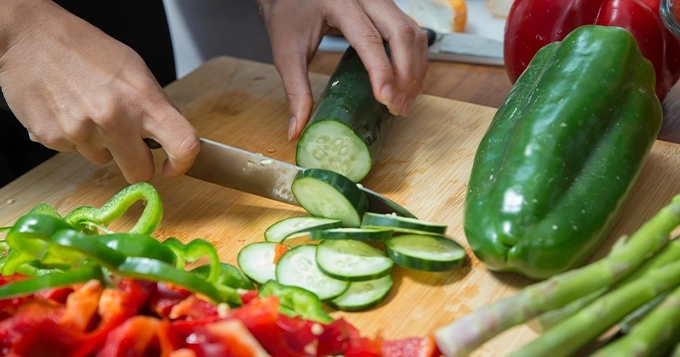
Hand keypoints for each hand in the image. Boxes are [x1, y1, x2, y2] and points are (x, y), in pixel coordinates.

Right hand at [0, 0, 199, 182]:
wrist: (31, 37)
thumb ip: (154, 107)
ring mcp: (81, 132)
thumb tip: (169, 138)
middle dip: (136, 162)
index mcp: (143, 100)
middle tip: (128, 142)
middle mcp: (114, 119)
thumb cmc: (86, 49)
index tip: (174, 166)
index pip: (183, 145)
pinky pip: (74, 152)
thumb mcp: (135, 70)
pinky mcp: (52, 139)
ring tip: (88, 111)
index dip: (183, 163)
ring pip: (104, 161)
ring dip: (101, 145)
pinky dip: (73, 138)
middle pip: (140, 172)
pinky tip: (68, 111)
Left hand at [259, 0, 428, 139]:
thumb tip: (296, 130)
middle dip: (405, 74)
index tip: (385, 99)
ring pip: (414, 34)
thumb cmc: (289, 16)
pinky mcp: (389, 11)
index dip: (381, 70)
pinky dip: (415, 62)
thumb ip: (296, 91)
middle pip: (402, 33)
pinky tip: (407, 86)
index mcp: (340, 4)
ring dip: (415, 71)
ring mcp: (382, 3)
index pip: (368, 38)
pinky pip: (413, 35)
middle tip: (397, 107)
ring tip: (403, 103)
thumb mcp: (287, 53)